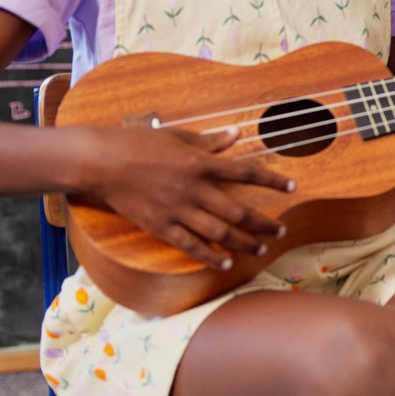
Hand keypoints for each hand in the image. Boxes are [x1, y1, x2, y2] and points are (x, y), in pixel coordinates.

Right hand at [72, 124, 292, 269]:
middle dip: (263, 223)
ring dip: (242, 242)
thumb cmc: (140, 144)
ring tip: (259, 249)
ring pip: (218, 231)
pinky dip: (210, 255)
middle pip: (238, 210)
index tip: (293, 187)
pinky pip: (190, 245)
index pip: (246, 172)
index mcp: (200, 163)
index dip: (272, 180)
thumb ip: (210, 141)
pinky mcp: (159, 225)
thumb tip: (237, 133)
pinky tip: (225, 261)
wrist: (101, 161)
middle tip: (280, 231)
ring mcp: (177, 209)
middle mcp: (194, 188)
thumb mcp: (178, 137)